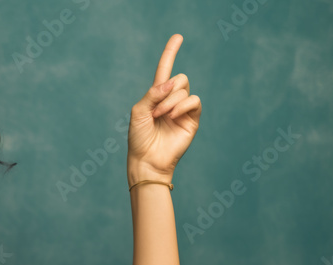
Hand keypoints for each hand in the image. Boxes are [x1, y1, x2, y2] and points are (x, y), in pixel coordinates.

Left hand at [126, 34, 201, 184]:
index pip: (165, 69)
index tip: (178, 36)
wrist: (146, 159)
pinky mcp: (192, 119)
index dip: (170, 53)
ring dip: (170, 102)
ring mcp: (183, 109)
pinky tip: (172, 117)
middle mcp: (171, 100)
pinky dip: (181, 106)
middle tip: (155, 110)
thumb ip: (153, 93)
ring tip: (161, 117)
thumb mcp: (139, 111)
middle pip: (180, 78)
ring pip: (184, 89)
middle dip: (166, 91)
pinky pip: (194, 100)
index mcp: (156, 95)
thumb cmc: (138, 137)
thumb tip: (172, 82)